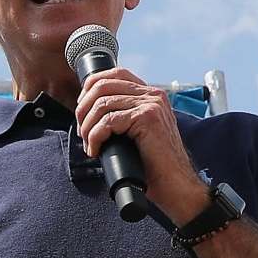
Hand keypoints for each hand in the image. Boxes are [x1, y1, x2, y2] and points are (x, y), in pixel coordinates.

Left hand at [75, 67, 209, 223]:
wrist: (175, 184)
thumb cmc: (154, 165)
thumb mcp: (136, 133)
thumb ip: (122, 118)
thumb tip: (90, 114)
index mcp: (150, 95)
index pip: (115, 74)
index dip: (92, 86)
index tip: (82, 108)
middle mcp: (152, 95)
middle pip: (103, 85)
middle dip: (84, 108)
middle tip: (82, 131)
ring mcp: (151, 104)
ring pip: (102, 104)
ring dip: (87, 126)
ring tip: (89, 144)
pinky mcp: (147, 118)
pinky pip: (108, 121)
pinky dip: (95, 138)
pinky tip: (96, 151)